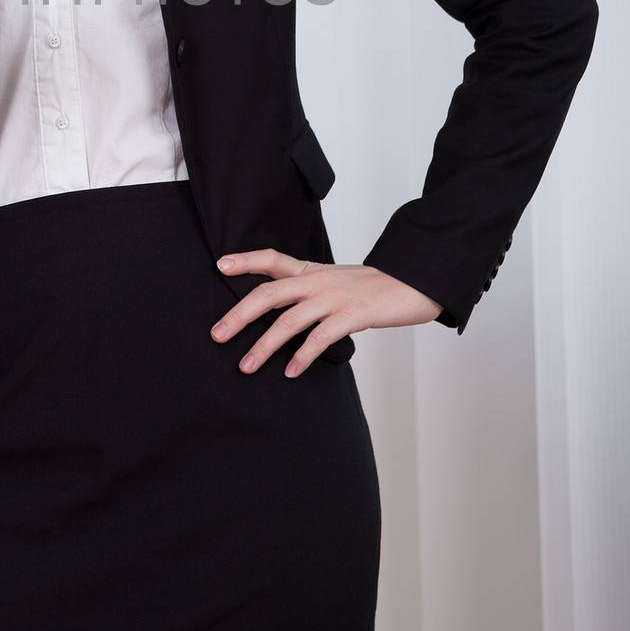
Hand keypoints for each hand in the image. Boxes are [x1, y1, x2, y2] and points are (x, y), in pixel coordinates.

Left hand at [210, 252, 443, 376]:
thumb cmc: (371, 287)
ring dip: (264, 345)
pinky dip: (302, 356)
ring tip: (246, 365)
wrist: (412, 283)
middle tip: (217, 335)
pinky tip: (290, 371)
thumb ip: (307, 289)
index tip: (220, 265)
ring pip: (289, 320)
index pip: (272, 258)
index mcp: (312, 270)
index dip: (245, 260)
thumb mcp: (335, 280)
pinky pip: (319, 338)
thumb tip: (278, 309)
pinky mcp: (351, 316)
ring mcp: (333, 298)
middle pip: (269, 293)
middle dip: (240, 315)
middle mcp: (317, 281)